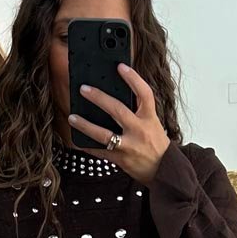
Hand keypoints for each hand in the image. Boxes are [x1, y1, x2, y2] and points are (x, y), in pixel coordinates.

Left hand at [67, 63, 169, 185]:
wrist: (164, 170)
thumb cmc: (155, 143)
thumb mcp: (152, 123)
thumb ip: (139, 109)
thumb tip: (118, 93)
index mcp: (149, 119)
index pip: (144, 94)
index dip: (133, 78)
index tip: (121, 66)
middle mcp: (139, 131)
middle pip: (118, 111)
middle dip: (99, 98)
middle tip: (84, 89)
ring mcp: (129, 146)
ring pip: (104, 134)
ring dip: (86, 125)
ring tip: (72, 117)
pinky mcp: (121, 160)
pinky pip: (100, 151)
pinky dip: (87, 145)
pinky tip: (77, 138)